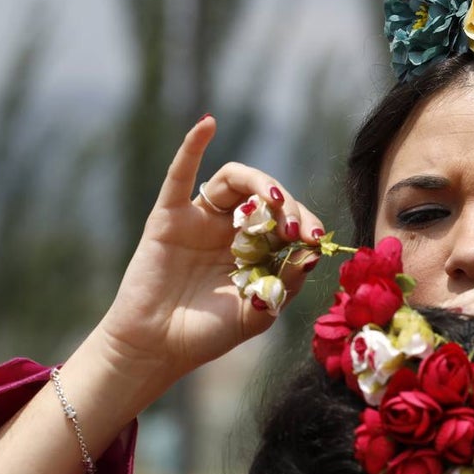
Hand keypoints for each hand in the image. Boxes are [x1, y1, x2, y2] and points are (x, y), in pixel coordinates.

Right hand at [96, 116, 324, 397]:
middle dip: (289, 207)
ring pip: (233, 180)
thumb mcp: (257, 313)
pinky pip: (179, 175)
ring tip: (274, 201)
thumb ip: (285, 285)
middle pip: (266, 197)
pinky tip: (207, 124)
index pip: (288, 221)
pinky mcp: (168, 217)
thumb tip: (312, 254)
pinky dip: (192, 145)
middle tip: (297, 228)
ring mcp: (199, 220)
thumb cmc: (206, 335)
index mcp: (254, 250)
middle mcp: (229, 229)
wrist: (157, 349)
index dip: (306, 223)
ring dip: (260, 183)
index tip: (317, 239)